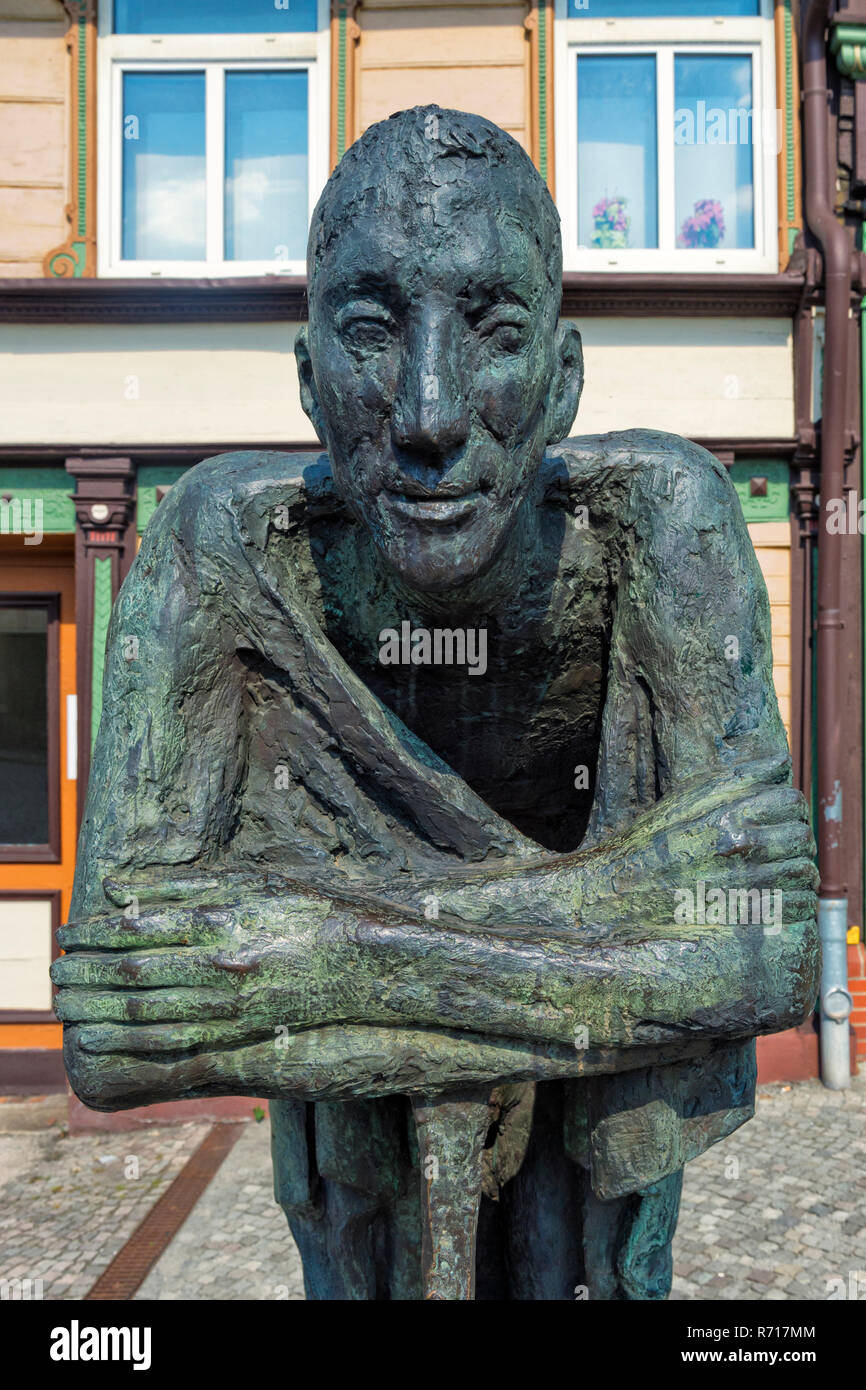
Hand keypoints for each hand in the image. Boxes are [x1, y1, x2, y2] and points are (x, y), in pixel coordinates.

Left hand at [51, 881, 330, 1107]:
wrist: (360, 963)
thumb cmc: (303, 911)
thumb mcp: (247, 882)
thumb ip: (181, 887)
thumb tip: (117, 889)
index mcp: (219, 920)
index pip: (137, 927)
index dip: (94, 933)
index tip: (66, 932)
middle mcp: (218, 964)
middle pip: (132, 972)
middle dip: (84, 973)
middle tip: (53, 972)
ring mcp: (227, 1005)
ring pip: (143, 1012)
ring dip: (96, 1010)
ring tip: (66, 1005)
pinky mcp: (237, 1034)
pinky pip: (169, 1044)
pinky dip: (126, 1043)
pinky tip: (100, 1040)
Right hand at [578, 758, 817, 941]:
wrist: (622, 892)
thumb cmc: (653, 841)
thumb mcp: (686, 798)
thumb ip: (737, 778)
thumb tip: (780, 763)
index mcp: (727, 814)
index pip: (790, 800)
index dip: (790, 806)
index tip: (781, 814)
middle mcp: (740, 848)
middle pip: (802, 836)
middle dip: (798, 838)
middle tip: (784, 843)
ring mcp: (745, 884)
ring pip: (805, 871)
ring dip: (801, 869)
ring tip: (785, 869)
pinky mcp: (747, 917)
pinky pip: (798, 906)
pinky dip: (799, 900)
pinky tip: (783, 894)